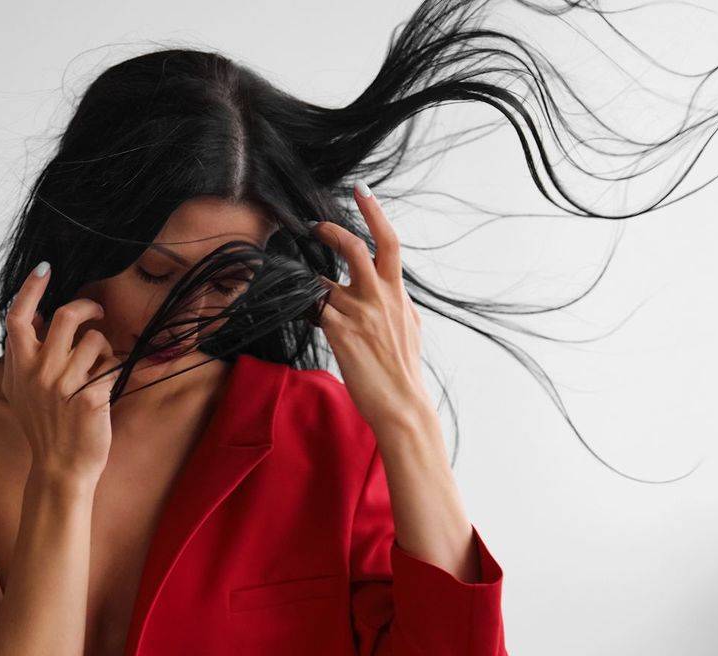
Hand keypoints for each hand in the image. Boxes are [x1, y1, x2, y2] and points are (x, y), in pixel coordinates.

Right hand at [2, 262, 116, 483]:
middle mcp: (39, 373)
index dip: (31, 289)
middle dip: (88, 308)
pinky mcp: (91, 398)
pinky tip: (109, 387)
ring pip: (95, 341)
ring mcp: (64, 386)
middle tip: (98, 312)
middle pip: (65, 317)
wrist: (59, 468)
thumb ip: (21, 355)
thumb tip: (35, 317)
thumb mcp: (19, 391)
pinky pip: (113, 366)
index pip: (18, 318)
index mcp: (20, 367)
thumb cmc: (43, 427)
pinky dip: (116, 371)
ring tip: (101, 368)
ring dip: (105, 350)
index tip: (45, 268)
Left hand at [311, 181, 430, 425]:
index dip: (374, 212)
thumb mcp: (411, 327)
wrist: (401, 403)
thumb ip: (398, 303)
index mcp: (397, 292)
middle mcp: (378, 297)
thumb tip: (394, 293)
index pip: (389, 243)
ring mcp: (358, 314)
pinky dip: (307, 308)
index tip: (361, 190)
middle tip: (314, 226)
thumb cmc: (404, 369)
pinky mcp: (340, 332)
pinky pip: (313, 310)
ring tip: (313, 299)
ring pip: (323, 284)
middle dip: (332, 231)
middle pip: (354, 249)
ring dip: (313, 287)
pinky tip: (305, 315)